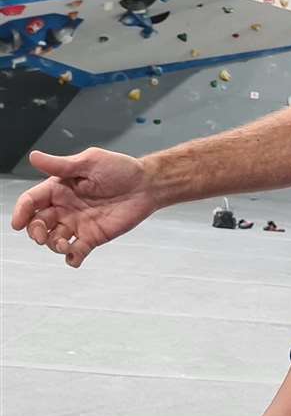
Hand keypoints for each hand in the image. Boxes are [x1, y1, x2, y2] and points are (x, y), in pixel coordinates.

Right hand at [11, 148, 158, 266]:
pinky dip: (72, 258)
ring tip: (64, 245)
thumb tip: (33, 157)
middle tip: (41, 237)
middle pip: (39, 224)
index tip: (18, 224)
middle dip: (35, 232)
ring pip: (54, 240)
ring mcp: (78, 224)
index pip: (32, 202)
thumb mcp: (90, 161)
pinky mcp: (93, 236)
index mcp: (59, 188)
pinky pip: (78, 251)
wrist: (147, 184)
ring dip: (53, 246)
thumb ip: (61, 165)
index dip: (22, 212)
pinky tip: (74, 258)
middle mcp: (64, 208)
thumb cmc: (120, 169)